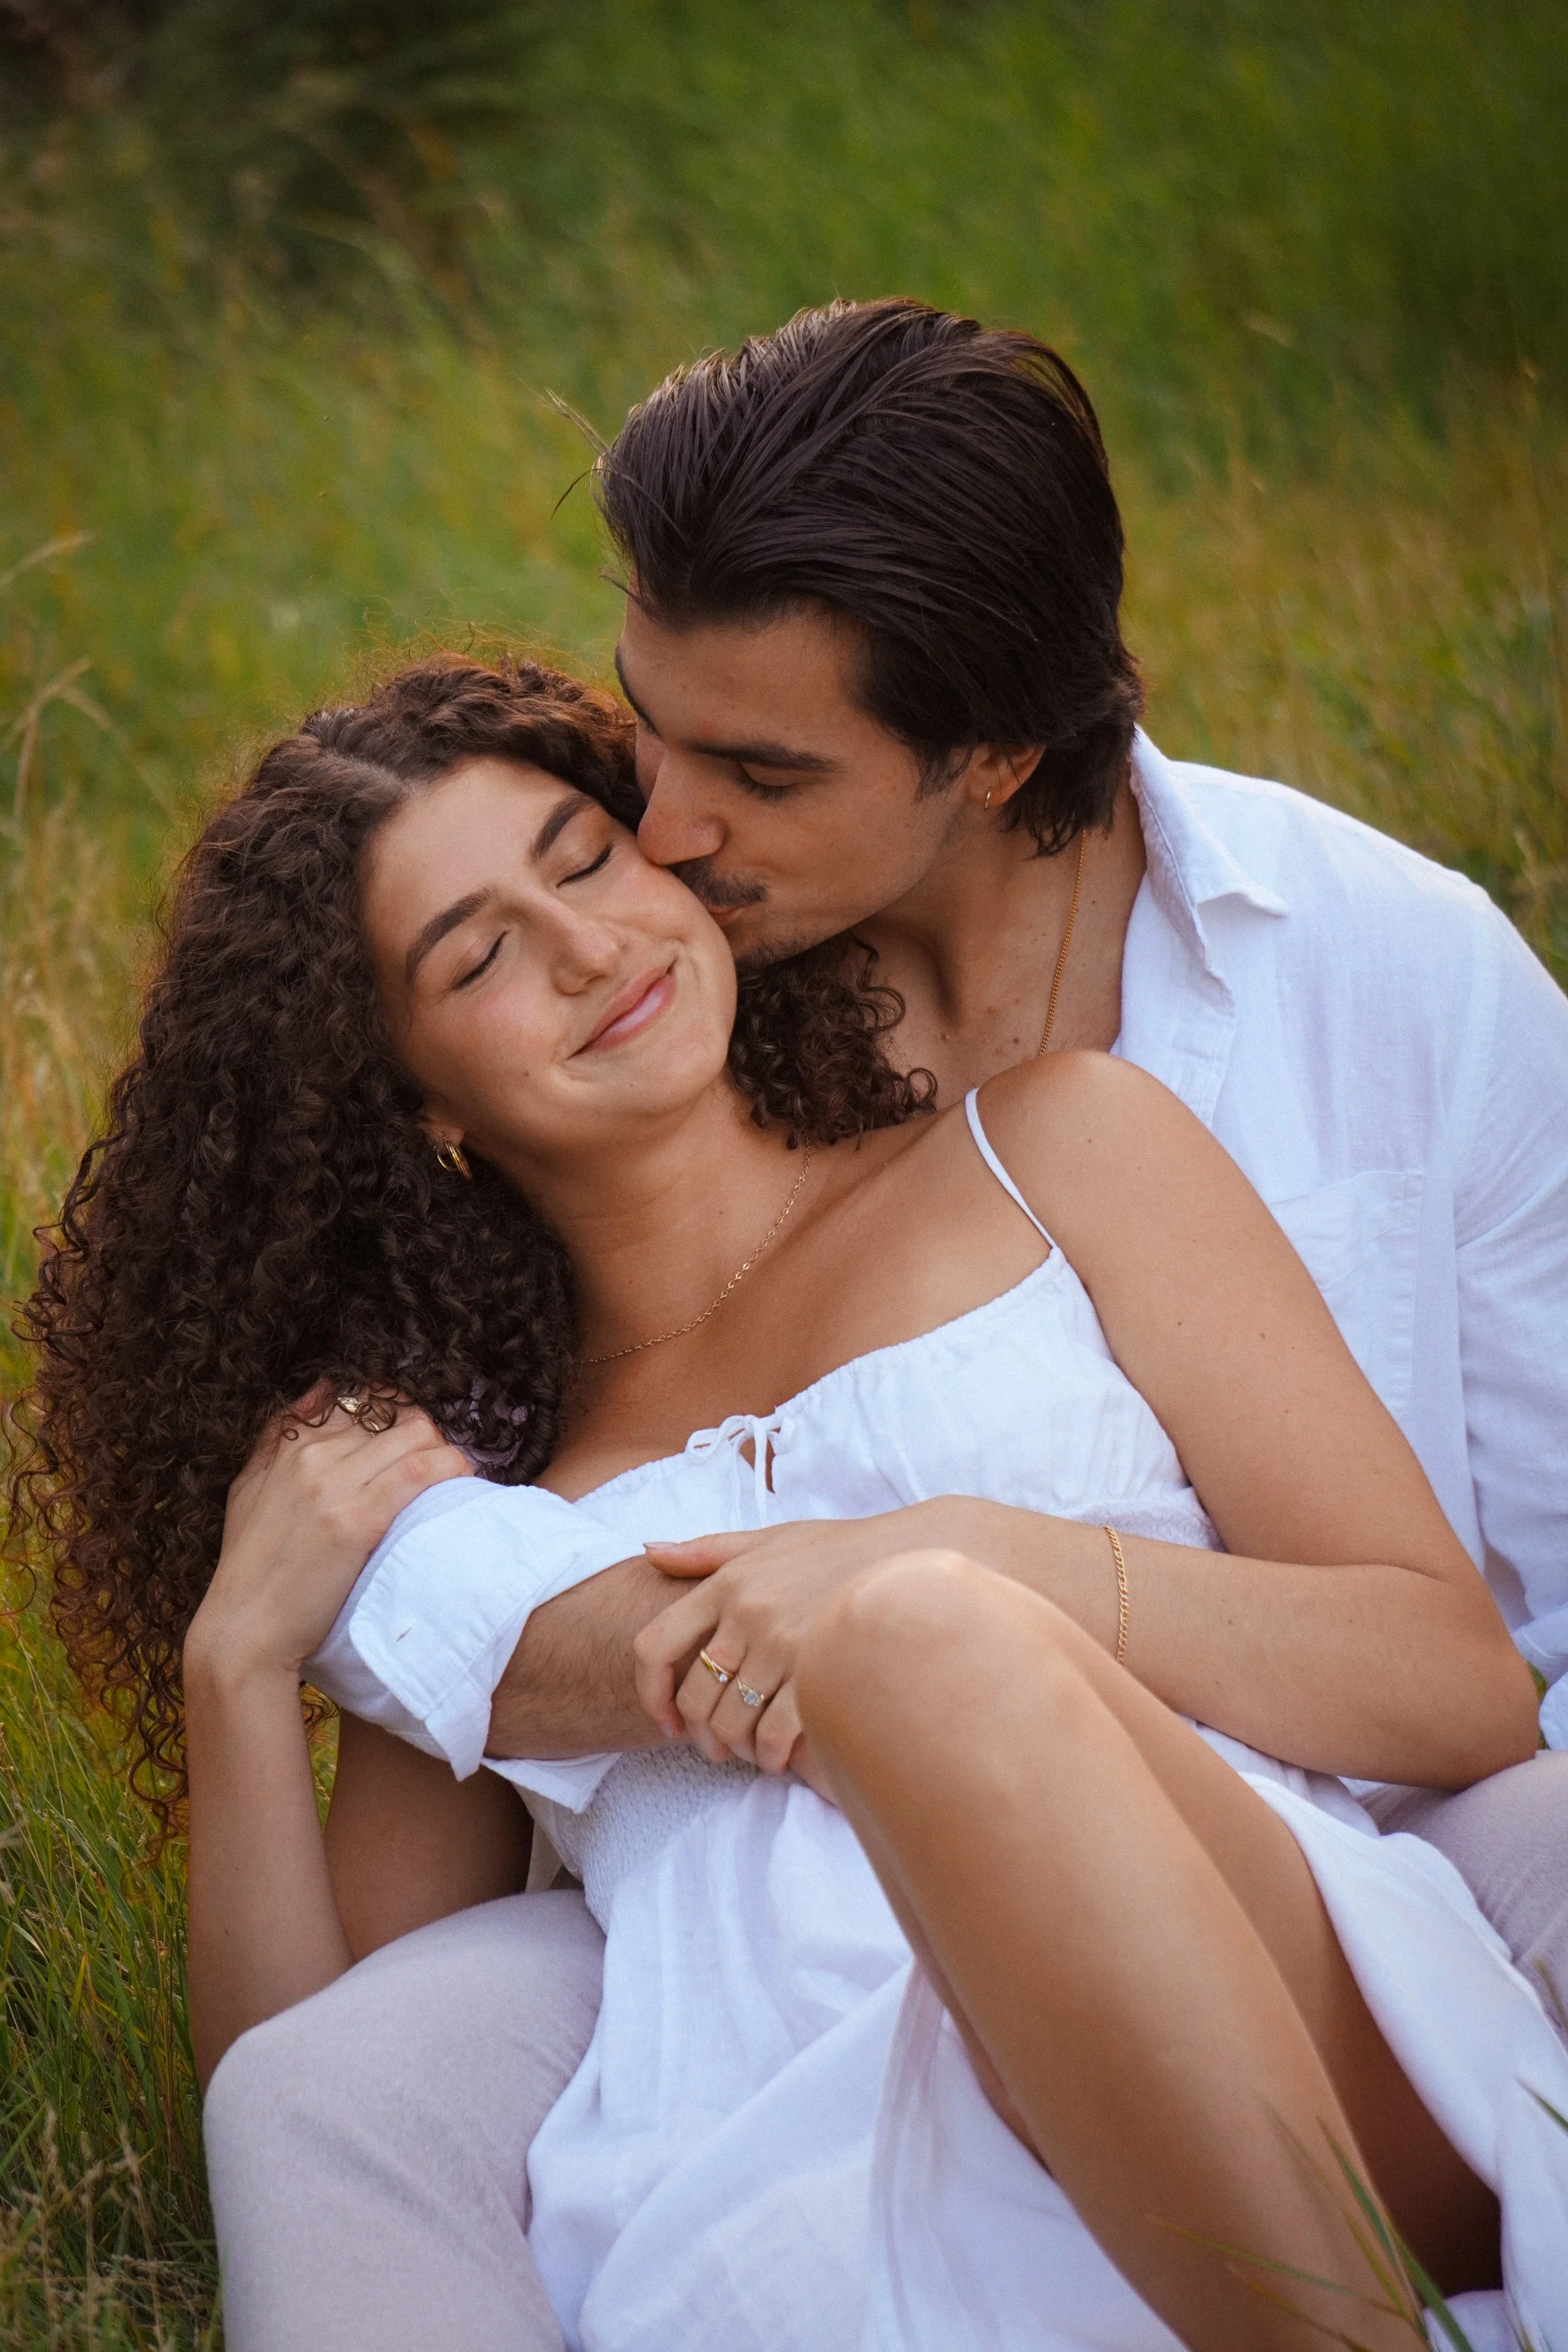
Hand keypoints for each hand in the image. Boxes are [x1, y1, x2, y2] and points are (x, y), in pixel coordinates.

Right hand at [186, 1386, 472, 1683]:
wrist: (244, 1630)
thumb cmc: (250, 1567)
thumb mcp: (248, 1488)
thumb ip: (278, 1436)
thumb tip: (319, 1389)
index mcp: (290, 1445)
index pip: (361, 1402)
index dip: (396, 1415)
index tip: (412, 1439)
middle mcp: (313, 1456)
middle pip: (395, 1415)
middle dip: (425, 1432)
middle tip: (439, 1459)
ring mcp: (335, 1485)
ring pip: (415, 1435)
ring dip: (443, 1448)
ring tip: (454, 1473)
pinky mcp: (357, 1520)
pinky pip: (420, 1472)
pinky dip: (450, 1468)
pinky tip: (461, 1479)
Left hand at [633, 1507, 948, 1774]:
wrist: (911, 1559)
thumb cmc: (838, 1553)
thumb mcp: (771, 1539)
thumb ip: (707, 1550)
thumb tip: (648, 1549)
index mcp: (728, 1583)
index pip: (655, 1645)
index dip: (649, 1692)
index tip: (665, 1719)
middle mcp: (748, 1614)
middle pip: (694, 1695)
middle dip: (699, 1733)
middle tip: (715, 1748)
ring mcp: (784, 1645)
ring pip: (730, 1722)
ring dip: (735, 1749)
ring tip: (750, 1754)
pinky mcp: (818, 1674)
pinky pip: (772, 1734)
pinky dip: (768, 1755)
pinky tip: (779, 1756)